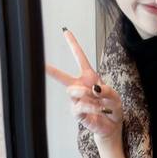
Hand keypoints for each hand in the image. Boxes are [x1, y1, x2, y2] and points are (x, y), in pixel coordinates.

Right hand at [45, 28, 123, 144]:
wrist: (112, 126)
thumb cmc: (112, 108)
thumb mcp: (114, 96)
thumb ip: (106, 90)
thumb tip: (93, 89)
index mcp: (89, 78)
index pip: (80, 58)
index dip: (73, 45)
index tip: (66, 31)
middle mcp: (80, 87)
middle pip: (62, 77)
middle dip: (52, 70)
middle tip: (42, 64)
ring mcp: (77, 100)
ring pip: (73, 91)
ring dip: (85, 93)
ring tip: (97, 98)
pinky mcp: (77, 113)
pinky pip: (79, 106)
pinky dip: (90, 106)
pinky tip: (99, 108)